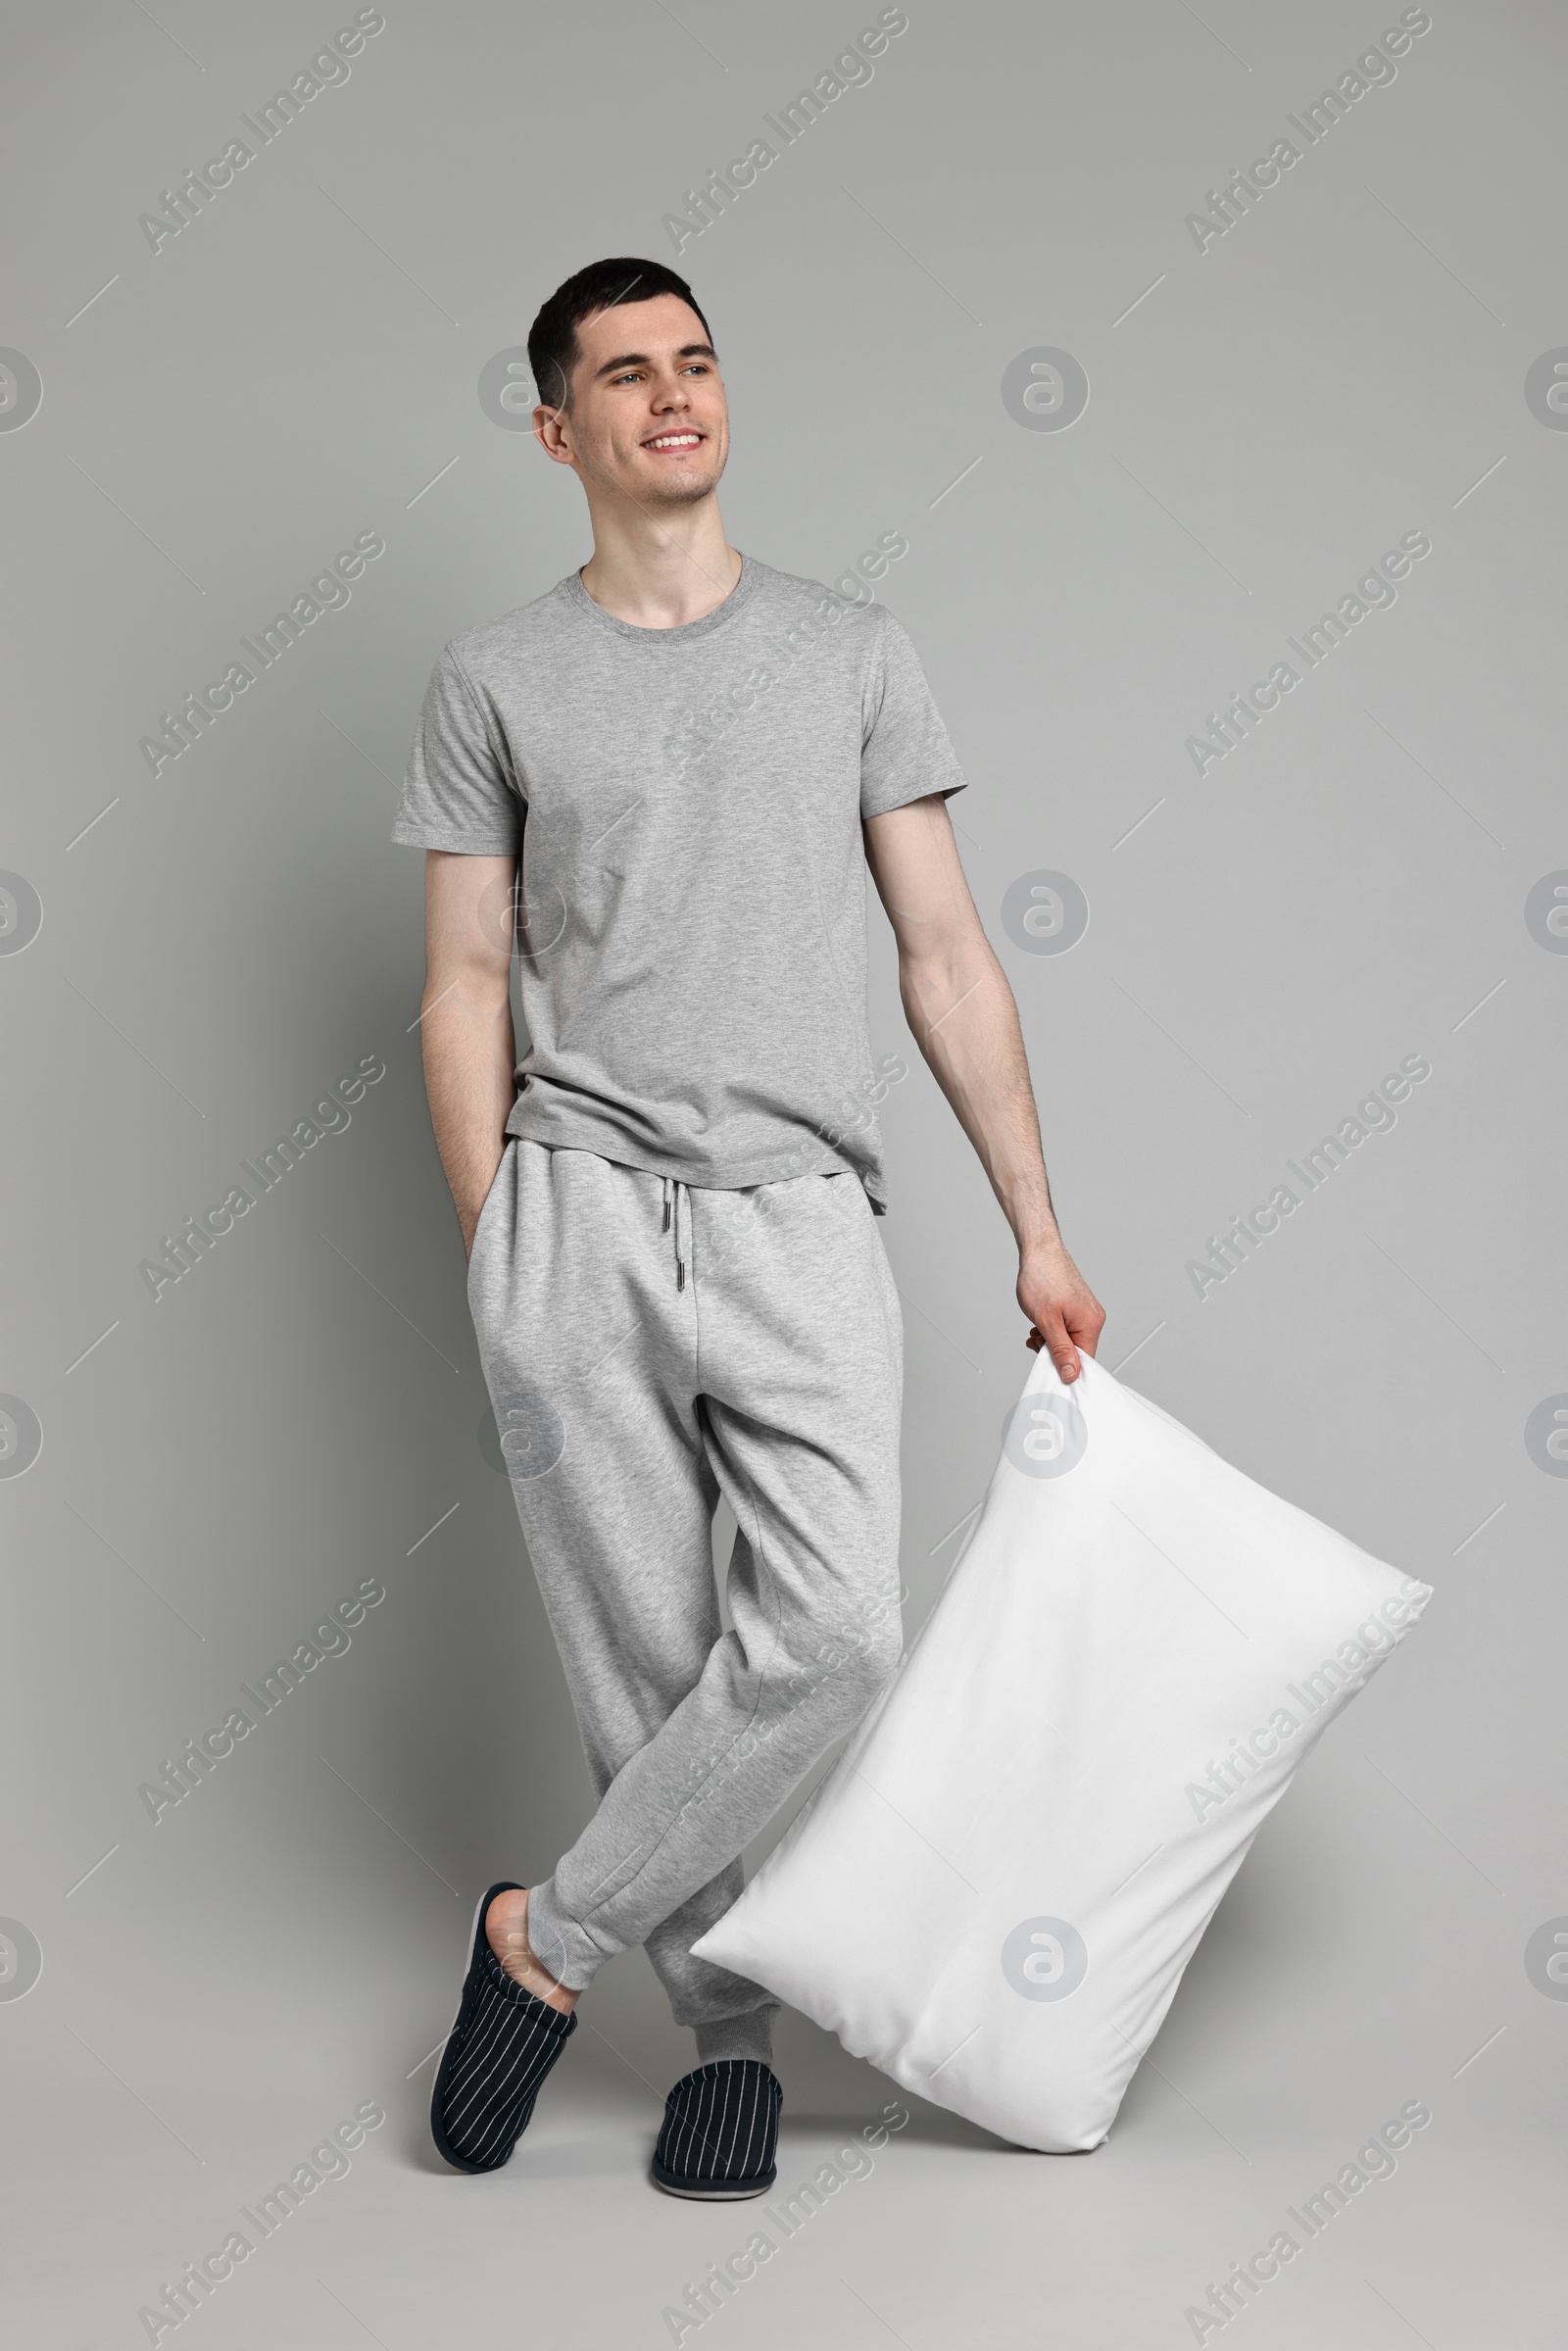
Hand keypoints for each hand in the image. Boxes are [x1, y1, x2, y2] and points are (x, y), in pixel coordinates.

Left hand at [1018, 1242, 1104, 1382]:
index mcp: (1091, 1323)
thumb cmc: (1042, 1278)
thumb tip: (1071, 1374)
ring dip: (1050, 1340)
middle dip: (1054, 1351)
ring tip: (1035, 1330)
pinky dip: (1052, 1329)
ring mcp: (1086, 1311)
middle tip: (1036, 1342)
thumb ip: (1060, 1350)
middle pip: (1077, 1350)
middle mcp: (1093, 1317)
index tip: (1047, 1366)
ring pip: (1069, 1338)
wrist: (1039, 1250)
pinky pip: (1067, 1327)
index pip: (1085, 1360)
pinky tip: (1040, 1323)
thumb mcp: (1047, 1321)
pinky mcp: (1077, 1306)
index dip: (1066, 1367)